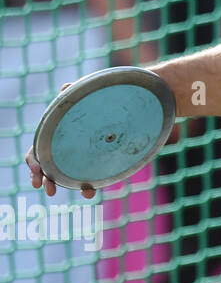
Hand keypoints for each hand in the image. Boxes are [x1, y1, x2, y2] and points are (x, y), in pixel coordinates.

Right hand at [26, 83, 96, 198]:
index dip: (34, 161)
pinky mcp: (93, 161)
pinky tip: (90, 191)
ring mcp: (78, 155)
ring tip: (63, 194)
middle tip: (47, 189)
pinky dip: (85, 186)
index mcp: (56, 134)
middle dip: (44, 178)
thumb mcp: (85, 94)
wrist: (125, 108)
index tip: (37, 170)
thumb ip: (74, 91)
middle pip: (47, 166)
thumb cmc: (99, 100)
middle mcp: (64, 147)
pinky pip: (85, 176)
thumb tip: (66, 88)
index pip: (37, 150)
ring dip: (61, 185)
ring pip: (64, 174)